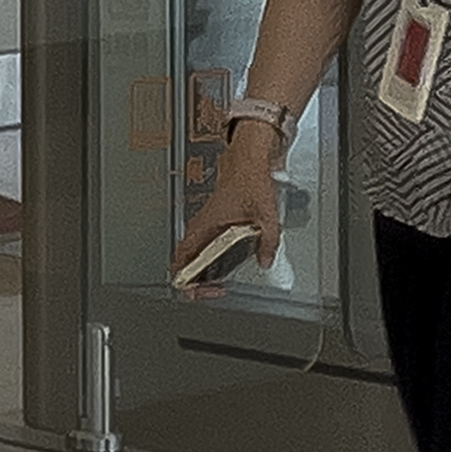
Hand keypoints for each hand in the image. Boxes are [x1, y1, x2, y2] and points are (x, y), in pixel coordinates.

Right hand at [170, 131, 281, 297]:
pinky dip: (203, 259)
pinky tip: (218, 264)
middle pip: (183, 261)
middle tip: (208, 292)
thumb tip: (265, 260)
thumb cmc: (249, 180)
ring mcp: (204, 223)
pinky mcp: (211, 221)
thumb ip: (268, 243)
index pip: (182, 260)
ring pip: (190, 253)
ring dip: (197, 270)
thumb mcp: (267, 216)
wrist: (247, 159)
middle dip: (193, 281)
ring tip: (211, 283)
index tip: (200, 290)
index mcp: (206, 227)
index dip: (187, 280)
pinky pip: (200, 244)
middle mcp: (200, 226)